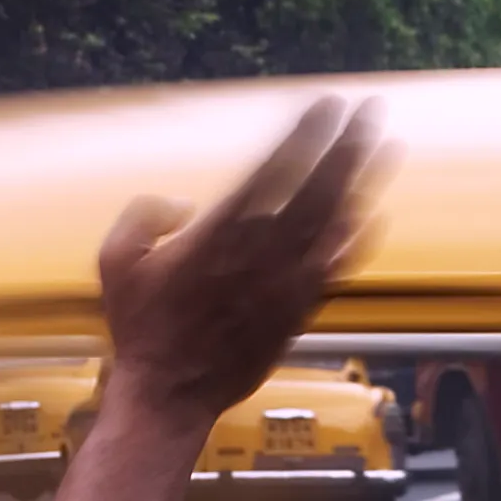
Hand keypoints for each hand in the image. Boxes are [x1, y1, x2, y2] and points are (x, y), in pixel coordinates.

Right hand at [97, 98, 387, 424]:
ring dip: (360, 182)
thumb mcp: (116, 261)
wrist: (170, 394)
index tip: (325, 105)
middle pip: (315, 188)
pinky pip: (334, 269)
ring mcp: (283, 285)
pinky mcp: (296, 313)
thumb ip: (144, 216)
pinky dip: (355, 240)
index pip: (272, 170)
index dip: (303, 134)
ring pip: (332, 223)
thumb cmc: (142, 329)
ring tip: (384, 147)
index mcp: (216, 233)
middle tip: (369, 112)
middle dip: (345, 146)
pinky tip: (371, 216)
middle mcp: (258, 254)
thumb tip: (182, 202)